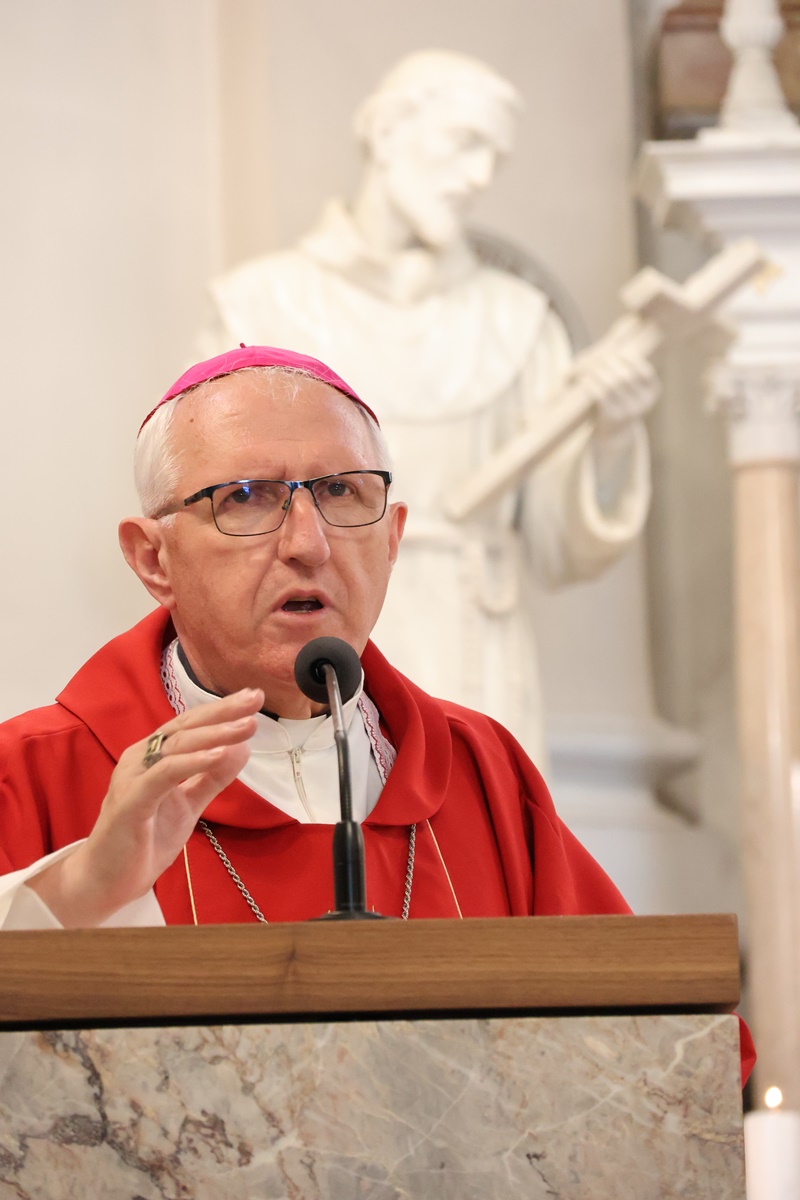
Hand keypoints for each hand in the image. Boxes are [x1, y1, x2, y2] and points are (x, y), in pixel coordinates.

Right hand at [28, 688, 263, 926]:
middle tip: (255, 699)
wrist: (106, 881)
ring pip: (177, 746)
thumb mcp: (188, 805)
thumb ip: (211, 778)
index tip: (254, 697)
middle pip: (185, 727)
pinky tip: (220, 754)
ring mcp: (133, 778)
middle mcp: (140, 758)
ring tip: (247, 726)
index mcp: (152, 756)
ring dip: (215, 734)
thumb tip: (241, 750)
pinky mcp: (131, 801)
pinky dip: (193, 762)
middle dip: (223, 711)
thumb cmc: (144, 840)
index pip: (191, 725)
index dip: (222, 710)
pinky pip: (165, 775)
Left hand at [570, 344, 660, 435]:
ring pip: (613, 384)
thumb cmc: (621, 400)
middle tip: (597, 355)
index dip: (630, 359)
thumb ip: (627, 367)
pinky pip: (601, 396)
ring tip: (588, 365)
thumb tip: (616, 339)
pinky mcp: (613, 418)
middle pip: (626, 375)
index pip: (645, 371)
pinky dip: (592, 384)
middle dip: (610, 362)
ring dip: (598, 371)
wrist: (615, 433)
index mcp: (653, 391)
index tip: (618, 352)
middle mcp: (644, 402)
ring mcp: (630, 412)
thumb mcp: (632, 386)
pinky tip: (585, 380)